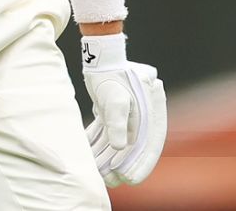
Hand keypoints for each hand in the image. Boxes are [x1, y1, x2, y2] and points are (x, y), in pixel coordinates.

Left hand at [81, 34, 166, 186]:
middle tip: (109, 180)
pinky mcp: (109, 112)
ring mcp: (124, 116)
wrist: (101, 54)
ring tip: (95, 171)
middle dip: (120, 165)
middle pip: (131, 148)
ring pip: (115, 143)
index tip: (129, 179)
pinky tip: (86, 153)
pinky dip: (96, 143)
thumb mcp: (116, 98)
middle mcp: (140, 119)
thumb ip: (117, 122)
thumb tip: (118, 147)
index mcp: (149, 117)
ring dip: (106, 157)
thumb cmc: (112, 74)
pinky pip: (104, 133)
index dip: (140, 165)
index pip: (149, 147)